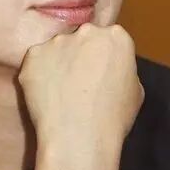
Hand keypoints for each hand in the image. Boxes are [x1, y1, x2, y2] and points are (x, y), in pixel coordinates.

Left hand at [18, 23, 144, 155]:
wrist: (79, 138)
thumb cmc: (112, 119)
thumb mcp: (136, 91)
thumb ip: (121, 70)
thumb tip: (109, 70)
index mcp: (116, 37)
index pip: (109, 39)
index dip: (103, 58)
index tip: (100, 74)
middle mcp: (86, 32)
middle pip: (82, 38)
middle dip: (81, 55)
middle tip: (79, 83)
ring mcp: (57, 42)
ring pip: (57, 49)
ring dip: (59, 64)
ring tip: (61, 93)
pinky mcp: (33, 55)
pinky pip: (37, 61)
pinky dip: (39, 74)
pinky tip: (46, 95)